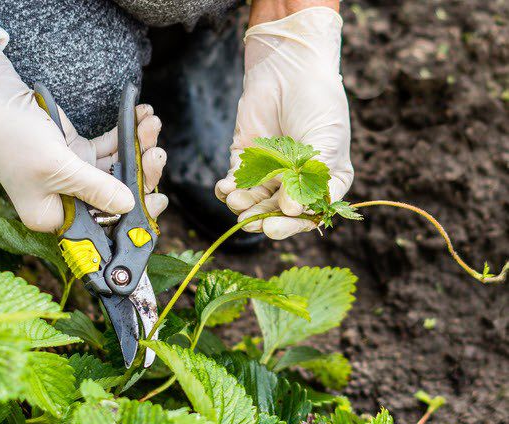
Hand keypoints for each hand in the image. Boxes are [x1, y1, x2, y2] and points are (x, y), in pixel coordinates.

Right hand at [0, 50, 166, 232]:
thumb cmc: (14, 138)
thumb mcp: (58, 168)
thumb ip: (97, 189)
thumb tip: (130, 205)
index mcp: (54, 217)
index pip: (101, 228)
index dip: (132, 217)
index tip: (156, 201)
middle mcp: (65, 201)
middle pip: (116, 197)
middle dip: (140, 175)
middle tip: (156, 155)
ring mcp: (73, 175)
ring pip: (116, 169)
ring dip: (137, 147)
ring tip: (151, 125)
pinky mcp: (76, 152)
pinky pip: (109, 148)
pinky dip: (125, 134)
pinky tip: (140, 116)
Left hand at [215, 7, 352, 239]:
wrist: (289, 67)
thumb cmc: (317, 102)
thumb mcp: (326, 140)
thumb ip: (312, 177)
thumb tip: (291, 210)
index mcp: (324, 182)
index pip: (309, 215)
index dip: (292, 225)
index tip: (274, 228)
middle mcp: (296, 183)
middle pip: (279, 213)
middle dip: (263, 219)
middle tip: (250, 222)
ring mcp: (270, 172)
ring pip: (255, 201)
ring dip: (244, 206)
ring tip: (236, 202)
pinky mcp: (245, 160)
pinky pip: (235, 183)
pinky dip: (227, 190)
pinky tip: (224, 189)